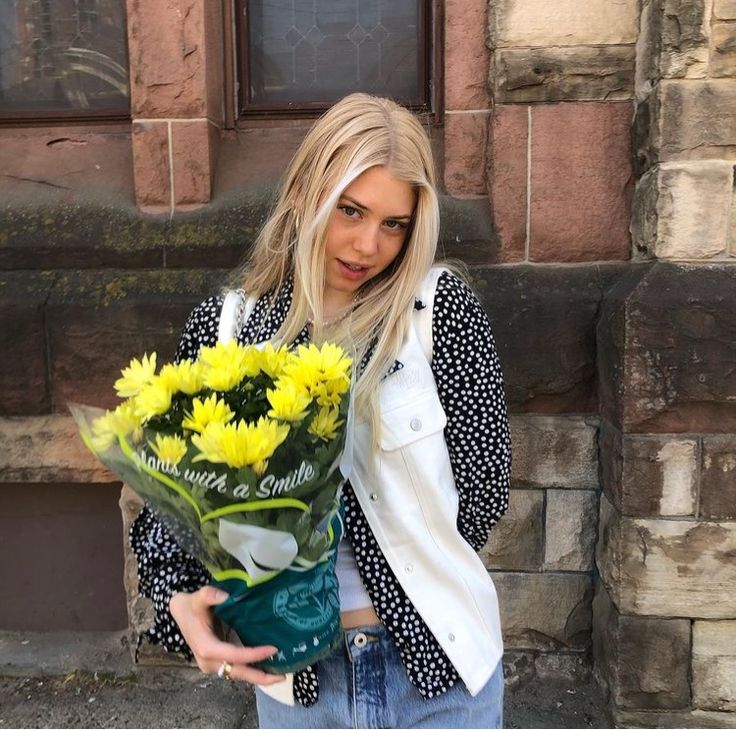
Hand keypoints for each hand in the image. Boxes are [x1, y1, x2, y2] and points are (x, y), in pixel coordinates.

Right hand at [169, 586, 285, 684]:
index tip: (273, 649)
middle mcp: (209, 661)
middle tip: (283, 676)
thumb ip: (209, 595)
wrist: (182, 613)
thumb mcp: (198, 598)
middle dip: (260, 676)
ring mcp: (213, 664)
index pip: (234, 655)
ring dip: (257, 675)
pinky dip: (251, 670)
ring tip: (280, 674)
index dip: (254, 655)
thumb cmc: (192, 605)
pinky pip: (236, 669)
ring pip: (237, 674)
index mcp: (206, 648)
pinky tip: (267, 667)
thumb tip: (224, 596)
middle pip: (238, 672)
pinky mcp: (217, 663)